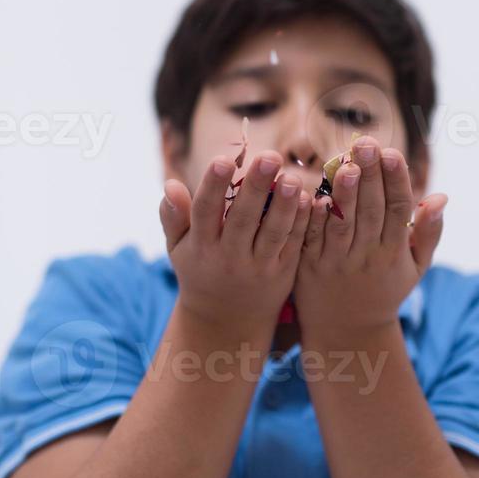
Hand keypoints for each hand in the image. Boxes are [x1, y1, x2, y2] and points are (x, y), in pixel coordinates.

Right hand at [160, 151, 311, 336]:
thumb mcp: (179, 248)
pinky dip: (301, 222)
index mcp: (202, 245)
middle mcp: (230, 257)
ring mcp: (259, 266)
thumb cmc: (200, 270)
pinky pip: (293, 244)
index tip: (223, 160)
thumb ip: (173, 216)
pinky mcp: (283, 272)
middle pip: (244, 219)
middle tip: (269, 157)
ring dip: (284, 205)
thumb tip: (170, 184)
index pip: (206, 211)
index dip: (214, 186)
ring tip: (292, 178)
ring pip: (273, 233)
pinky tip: (308, 198)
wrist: (226, 320)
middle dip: (257, 187)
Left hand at [293, 135, 447, 338]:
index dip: (397, 180)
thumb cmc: (384, 291)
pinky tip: (313, 193)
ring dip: (344, 193)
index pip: (399, 209)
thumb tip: (441, 196)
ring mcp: (338, 261)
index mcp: (394, 252)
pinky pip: (312, 237)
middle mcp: (368, 255)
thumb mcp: (415, 268)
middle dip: (370, 175)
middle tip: (367, 143)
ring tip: (345, 164)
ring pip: (342, 223)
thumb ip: (428, 232)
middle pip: (371, 209)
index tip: (393, 153)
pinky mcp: (310, 266)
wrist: (346, 332)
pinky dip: (313, 217)